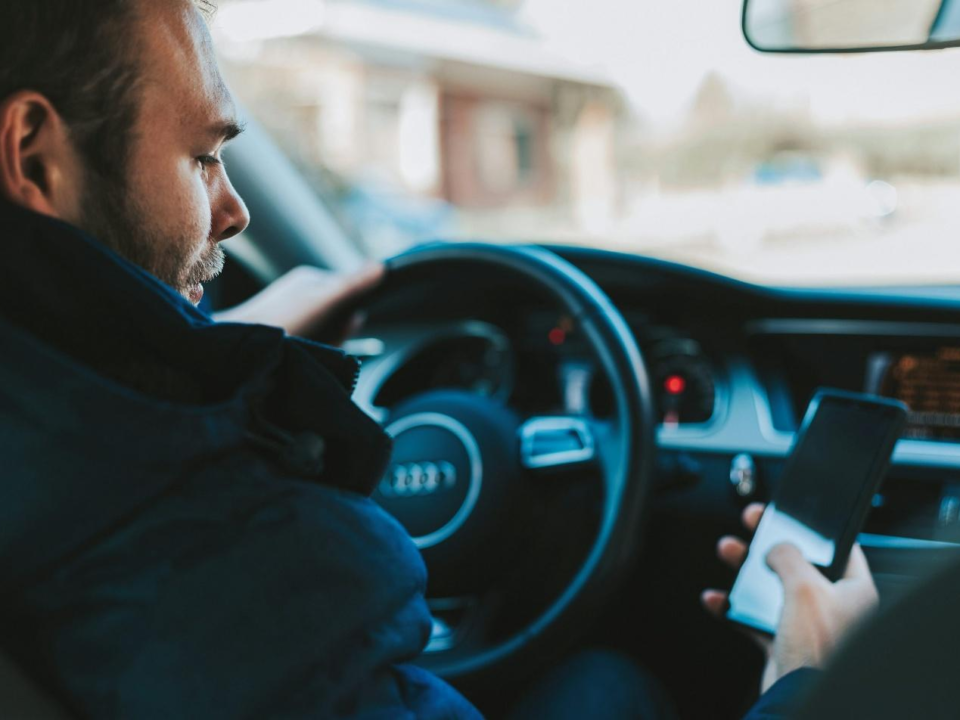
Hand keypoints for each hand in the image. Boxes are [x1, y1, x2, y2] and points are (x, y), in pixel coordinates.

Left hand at [214, 264, 384, 341]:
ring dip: (325, 343)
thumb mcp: (324, 301)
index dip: (353, 312)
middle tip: (324, 340)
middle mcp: (299, 294)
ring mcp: (290, 313)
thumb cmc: (282, 321)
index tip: (347, 324)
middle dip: (338, 332)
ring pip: (324, 331)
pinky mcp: (281, 333)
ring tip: (309, 347)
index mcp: (310, 280)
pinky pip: (309, 341)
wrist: (239, 347)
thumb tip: (381, 267)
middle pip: (337, 314)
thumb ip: (352, 284)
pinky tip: (300, 352)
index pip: (348, 291)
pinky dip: (311, 350)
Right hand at [701, 503, 878, 692]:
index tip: (790, 513)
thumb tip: (777, 547)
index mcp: (854, 591)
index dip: (811, 528)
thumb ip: (788, 556)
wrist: (798, 697)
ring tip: (728, 551)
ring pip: (772, 586)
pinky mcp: (784, 642)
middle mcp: (834, 607)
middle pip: (798, 563)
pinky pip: (754, 617)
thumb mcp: (804, 586)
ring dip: (746, 570)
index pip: (838, 547)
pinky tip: (717, 599)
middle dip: (769, 543)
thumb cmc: (817, 649)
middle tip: (752, 523)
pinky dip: (733, 606)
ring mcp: (808, 625)